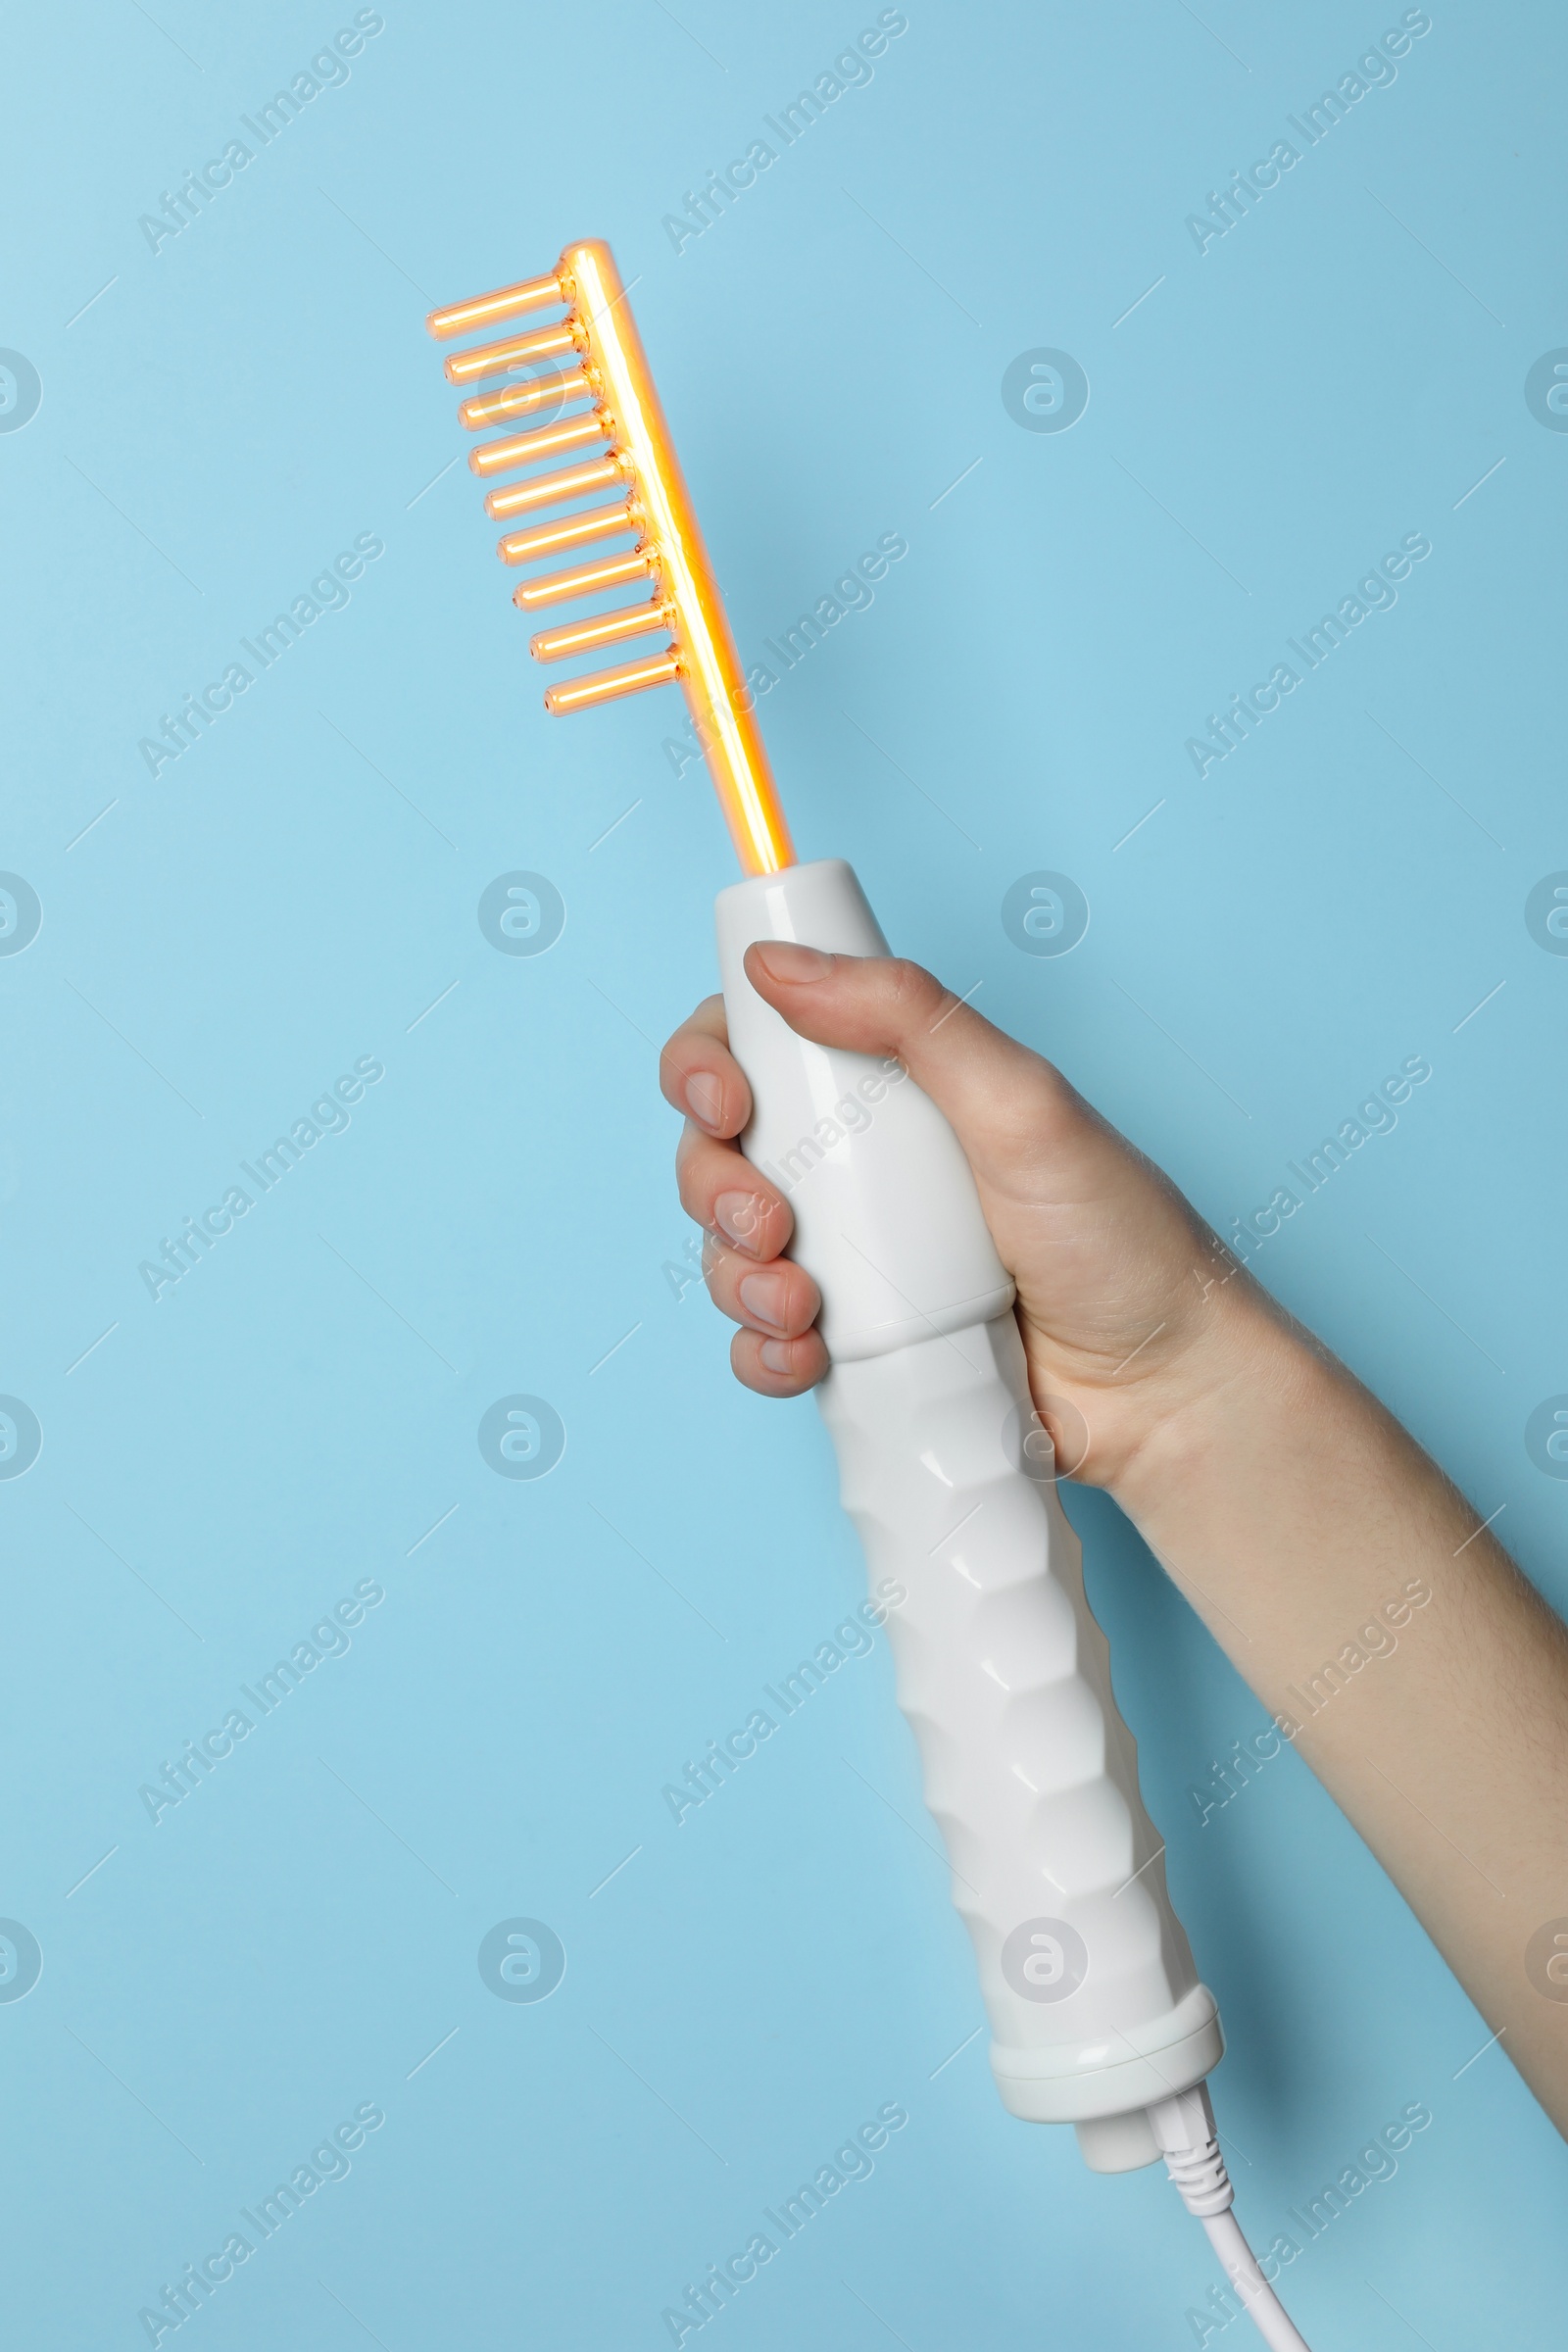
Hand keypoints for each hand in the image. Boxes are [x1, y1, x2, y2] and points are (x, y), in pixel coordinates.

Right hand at [659, 941, 1283, 1492]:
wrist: (1161, 1388)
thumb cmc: (1118, 1236)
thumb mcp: (1021, 1102)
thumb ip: (909, 1016)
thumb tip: (779, 966)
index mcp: (890, 1086)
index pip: (752, 1045)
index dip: (706, 1065)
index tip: (727, 1101)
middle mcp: (857, 1167)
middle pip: (716, 1153)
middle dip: (715, 1187)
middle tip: (772, 1221)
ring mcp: (851, 1260)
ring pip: (727, 1253)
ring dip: (735, 1278)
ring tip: (801, 1305)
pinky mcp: (852, 1347)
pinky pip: (759, 1343)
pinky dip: (760, 1351)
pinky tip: (804, 1359)